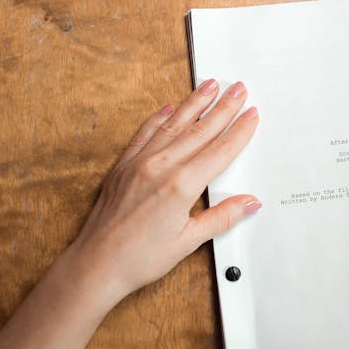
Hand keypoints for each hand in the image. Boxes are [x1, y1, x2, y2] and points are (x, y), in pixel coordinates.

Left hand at [61, 78, 259, 308]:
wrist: (96, 263)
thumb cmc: (140, 258)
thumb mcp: (189, 241)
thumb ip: (222, 217)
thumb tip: (250, 203)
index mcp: (181, 186)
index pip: (219, 151)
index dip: (238, 131)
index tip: (251, 114)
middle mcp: (160, 167)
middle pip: (200, 131)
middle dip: (223, 108)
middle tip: (239, 89)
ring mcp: (139, 163)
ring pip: (173, 125)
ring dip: (194, 103)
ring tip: (211, 85)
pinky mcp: (123, 166)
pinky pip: (145, 134)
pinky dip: (159, 118)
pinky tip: (170, 107)